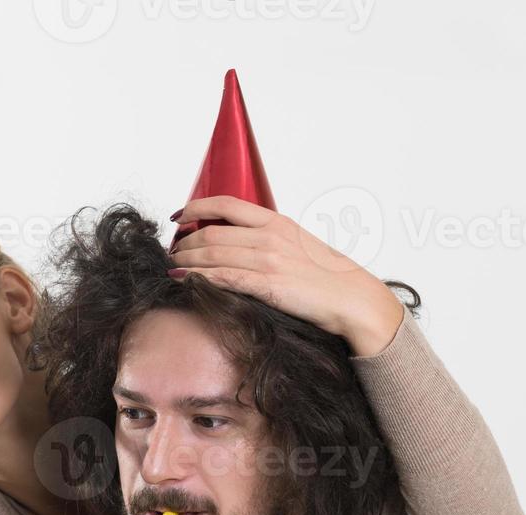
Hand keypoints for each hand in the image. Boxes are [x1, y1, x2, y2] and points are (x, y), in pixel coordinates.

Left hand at [168, 195, 405, 355]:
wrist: (353, 298)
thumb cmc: (330, 277)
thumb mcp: (300, 244)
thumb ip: (272, 239)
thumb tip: (244, 243)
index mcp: (277, 221)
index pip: (225, 205)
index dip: (195, 207)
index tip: (178, 216)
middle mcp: (269, 236)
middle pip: (211, 233)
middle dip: (184, 244)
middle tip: (171, 253)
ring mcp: (268, 260)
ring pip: (212, 255)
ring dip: (185, 262)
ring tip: (172, 268)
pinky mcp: (268, 285)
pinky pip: (224, 278)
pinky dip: (198, 278)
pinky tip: (184, 281)